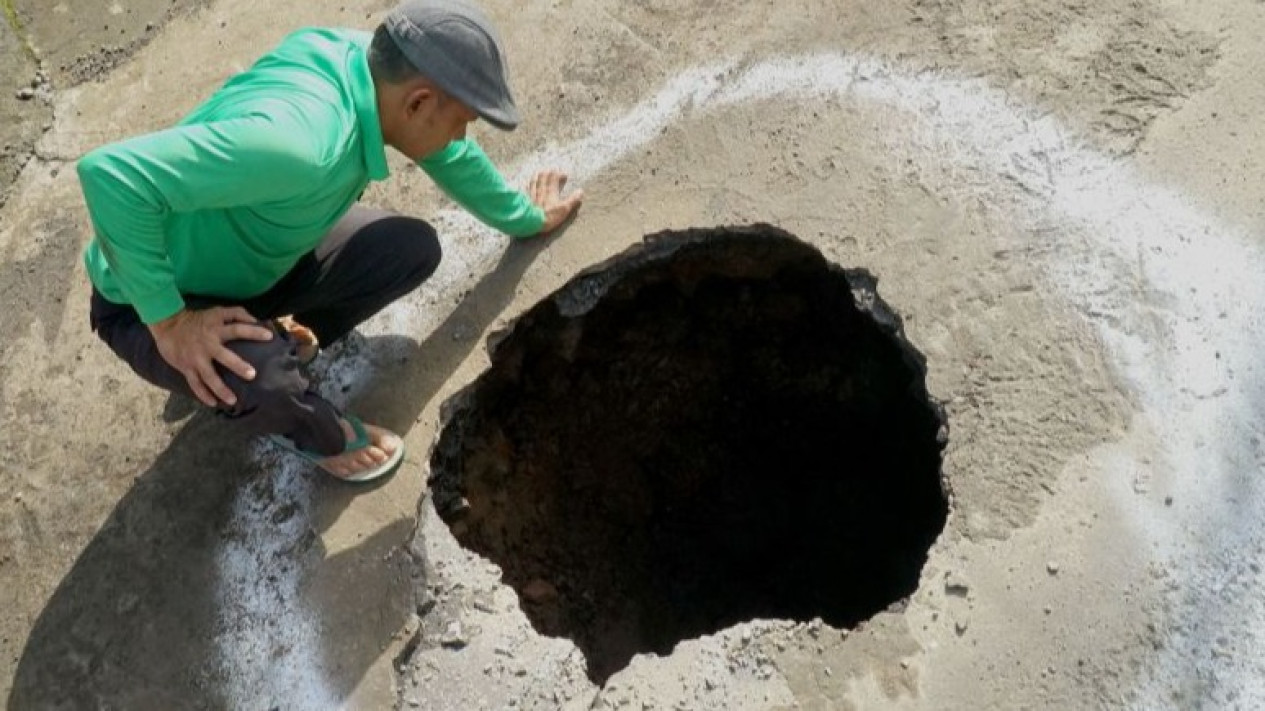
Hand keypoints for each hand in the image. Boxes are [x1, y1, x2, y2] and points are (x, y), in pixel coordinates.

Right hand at [149, 307, 273, 407]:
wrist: (167, 325)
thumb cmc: (198, 319)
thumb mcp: (217, 311)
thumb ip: (237, 314)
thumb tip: (257, 320)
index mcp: (216, 329)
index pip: (238, 329)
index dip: (253, 332)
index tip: (269, 337)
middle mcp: (207, 345)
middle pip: (224, 356)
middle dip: (238, 366)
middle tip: (252, 375)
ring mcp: (196, 358)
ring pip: (209, 376)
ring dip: (221, 389)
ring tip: (233, 400)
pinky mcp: (186, 367)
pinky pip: (195, 384)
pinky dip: (203, 395)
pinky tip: (213, 403)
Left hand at [528, 170, 583, 235]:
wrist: (531, 222)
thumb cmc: (549, 215)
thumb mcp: (564, 209)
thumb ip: (572, 200)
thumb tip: (581, 191)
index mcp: (550, 191)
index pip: (554, 178)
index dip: (559, 175)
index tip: (564, 175)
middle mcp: (541, 189)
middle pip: (543, 177)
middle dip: (548, 173)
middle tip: (551, 170)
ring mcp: (532, 194)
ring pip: (534, 181)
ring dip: (538, 176)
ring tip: (539, 173)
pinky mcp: (525, 200)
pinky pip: (527, 189)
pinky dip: (529, 185)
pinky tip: (528, 185)